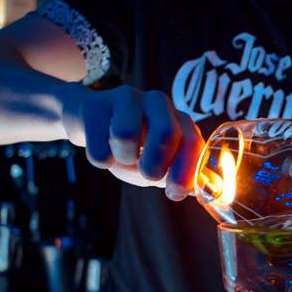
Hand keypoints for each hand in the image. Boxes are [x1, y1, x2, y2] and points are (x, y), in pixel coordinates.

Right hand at [61, 84, 203, 200]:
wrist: (93, 123)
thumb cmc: (134, 147)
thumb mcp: (161, 162)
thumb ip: (179, 175)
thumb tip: (197, 190)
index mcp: (179, 118)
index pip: (192, 142)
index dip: (185, 172)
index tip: (174, 193)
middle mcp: (158, 102)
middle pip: (165, 133)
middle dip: (155, 165)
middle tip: (147, 175)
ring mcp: (127, 98)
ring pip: (125, 134)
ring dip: (124, 159)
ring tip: (123, 157)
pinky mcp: (97, 105)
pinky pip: (98, 146)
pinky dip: (101, 160)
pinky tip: (103, 149)